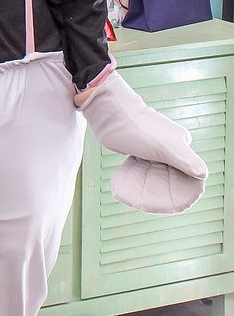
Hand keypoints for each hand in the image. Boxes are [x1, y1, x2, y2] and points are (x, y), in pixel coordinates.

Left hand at [81, 71, 207, 212]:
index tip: (177, 200)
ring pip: (159, 169)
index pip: (191, 169)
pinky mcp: (139, 147)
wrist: (111, 115)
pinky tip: (137, 184)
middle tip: (157, 200)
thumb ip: (187, 160)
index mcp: (182, 142)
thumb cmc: (141, 130)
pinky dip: (143, 175)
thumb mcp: (167, 147)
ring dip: (155, 181)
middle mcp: (170, 142)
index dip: (187, 185)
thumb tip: (203, 175)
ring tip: (146, 195)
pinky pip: (145, 166)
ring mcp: (154, 145)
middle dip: (169, 185)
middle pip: (175, 171)